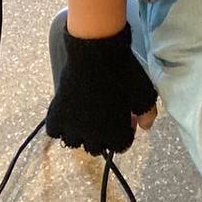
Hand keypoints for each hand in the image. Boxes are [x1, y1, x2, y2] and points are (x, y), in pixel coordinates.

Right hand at [45, 22, 157, 155]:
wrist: (97, 53)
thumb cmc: (123, 72)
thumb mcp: (144, 93)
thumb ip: (147, 113)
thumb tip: (145, 127)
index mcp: (116, 135)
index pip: (120, 146)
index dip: (123, 132)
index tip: (123, 118)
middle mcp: (93, 137)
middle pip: (95, 148)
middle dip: (101, 135)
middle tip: (101, 117)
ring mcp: (72, 128)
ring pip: (73, 142)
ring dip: (78, 133)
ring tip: (83, 116)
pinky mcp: (56, 115)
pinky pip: (54, 131)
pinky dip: (60, 126)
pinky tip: (67, 114)